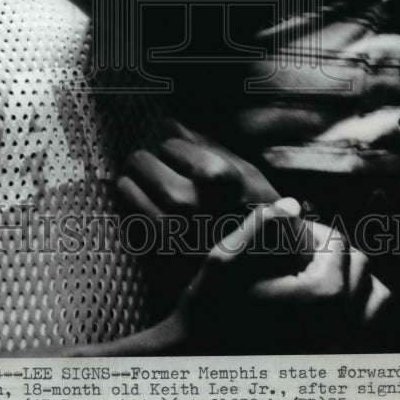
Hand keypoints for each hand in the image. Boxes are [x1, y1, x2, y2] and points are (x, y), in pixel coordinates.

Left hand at [117, 120, 279, 250]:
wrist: (272, 275)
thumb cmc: (261, 215)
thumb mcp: (245, 173)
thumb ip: (207, 146)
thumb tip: (170, 124)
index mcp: (215, 179)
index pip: (171, 147)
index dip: (171, 147)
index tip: (172, 151)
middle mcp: (191, 206)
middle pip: (146, 167)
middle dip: (142, 161)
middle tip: (141, 161)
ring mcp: (174, 236)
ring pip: (131, 196)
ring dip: (128, 185)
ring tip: (129, 181)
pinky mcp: (163, 262)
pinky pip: (132, 229)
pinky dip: (127, 214)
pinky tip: (132, 208)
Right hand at [165, 200, 389, 352]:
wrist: (200, 363)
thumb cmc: (209, 310)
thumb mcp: (226, 258)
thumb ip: (262, 224)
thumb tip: (293, 204)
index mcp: (322, 294)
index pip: (337, 241)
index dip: (309, 230)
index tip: (283, 236)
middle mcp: (344, 323)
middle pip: (360, 264)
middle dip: (331, 251)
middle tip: (295, 254)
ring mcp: (346, 348)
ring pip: (377, 298)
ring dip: (353, 279)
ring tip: (317, 276)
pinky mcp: (342, 365)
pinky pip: (374, 333)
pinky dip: (361, 312)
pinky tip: (328, 307)